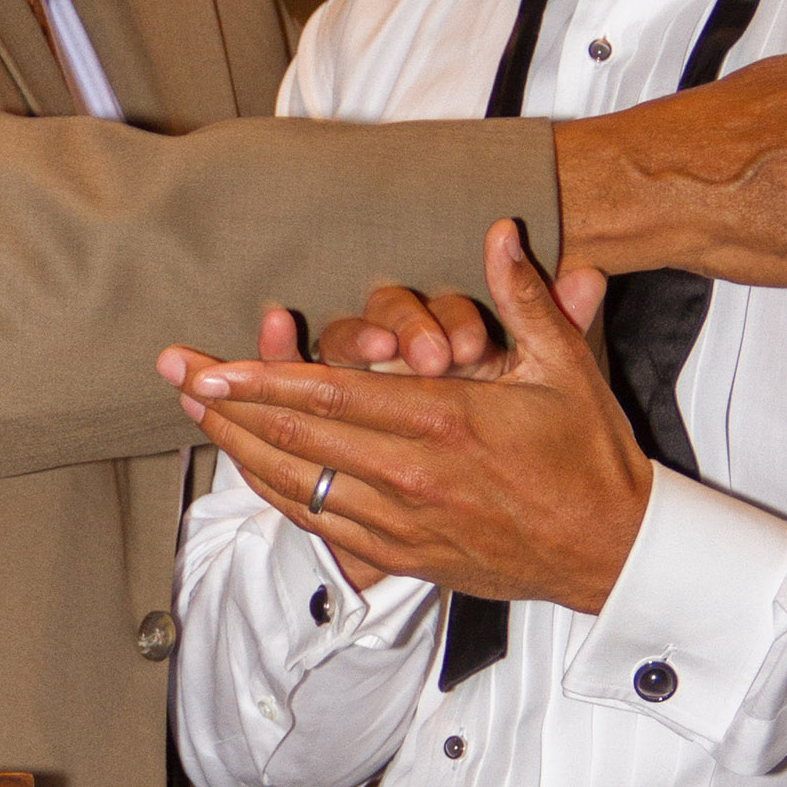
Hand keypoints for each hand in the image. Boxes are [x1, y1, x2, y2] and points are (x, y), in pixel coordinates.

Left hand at [158, 224, 648, 612]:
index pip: (332, 395)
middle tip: (175, 372)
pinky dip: (278, 492)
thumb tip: (498, 231)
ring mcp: (402, 523)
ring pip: (298, 484)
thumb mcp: (566, 367)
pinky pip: (321, 523)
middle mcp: (412, 477)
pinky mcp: (403, 555)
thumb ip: (525, 297)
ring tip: (194, 414)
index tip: (211, 364)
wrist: (611, 552)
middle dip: (226, 404)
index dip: (262, 378)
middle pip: (296, 437)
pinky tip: (250, 468)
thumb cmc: (588, 456)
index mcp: (445, 422)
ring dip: (238, 448)